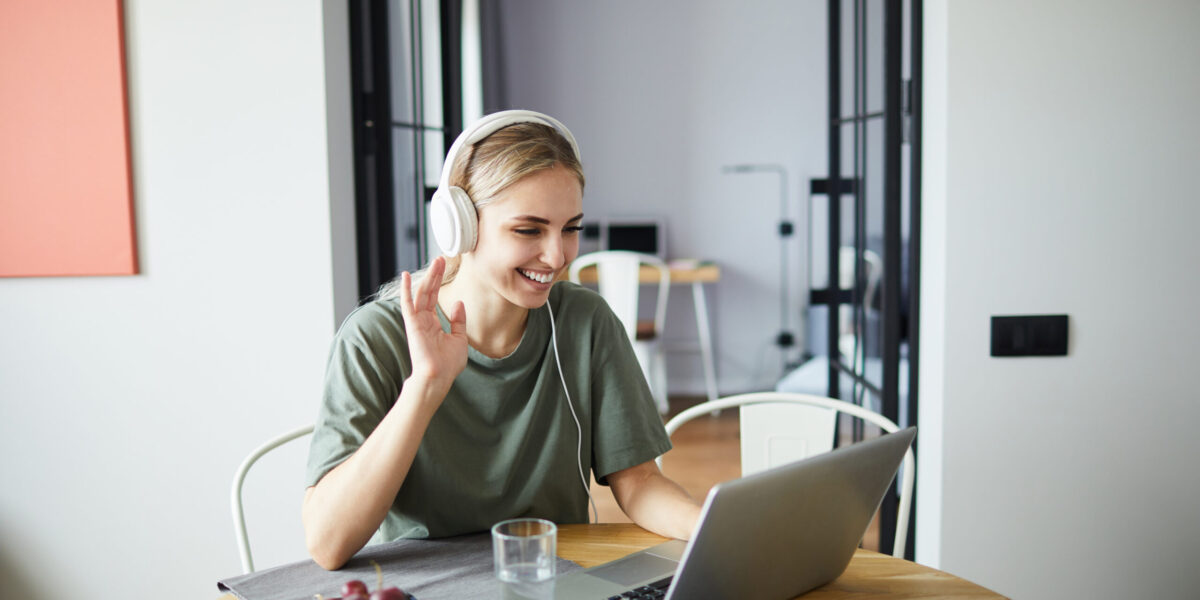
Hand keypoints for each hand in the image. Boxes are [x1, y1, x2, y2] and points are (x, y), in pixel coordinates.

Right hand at [398, 256, 467, 390]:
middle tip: (441, 258)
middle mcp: (423, 320)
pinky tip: (404, 276)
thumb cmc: (448, 364)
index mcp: (433, 324)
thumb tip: (459, 303)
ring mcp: (417, 322)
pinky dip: (405, 290)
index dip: (439, 281)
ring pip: (421, 293)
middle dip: (435, 274)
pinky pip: (407, 304)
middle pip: (428, 292)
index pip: (435, 298)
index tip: (444, 267)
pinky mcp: (412, 324)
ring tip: (436, 261)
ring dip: (428, 277)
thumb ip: (458, 321)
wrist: (439, 377)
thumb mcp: (460, 339)